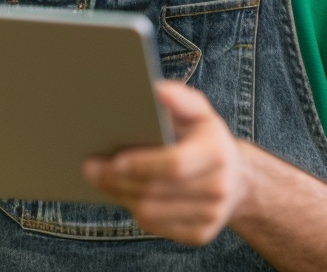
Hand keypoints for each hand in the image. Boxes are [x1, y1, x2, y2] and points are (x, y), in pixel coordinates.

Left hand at [82, 80, 247, 245]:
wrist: (238, 179)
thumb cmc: (206, 138)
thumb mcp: (198, 111)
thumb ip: (178, 97)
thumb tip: (155, 91)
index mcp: (217, 153)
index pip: (175, 164)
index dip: (142, 164)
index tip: (113, 159)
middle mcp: (219, 187)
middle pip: (156, 191)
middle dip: (117, 181)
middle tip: (89, 168)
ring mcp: (211, 215)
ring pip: (151, 212)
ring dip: (120, 196)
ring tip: (99, 180)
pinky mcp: (200, 235)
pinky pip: (156, 227)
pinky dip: (134, 210)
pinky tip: (122, 194)